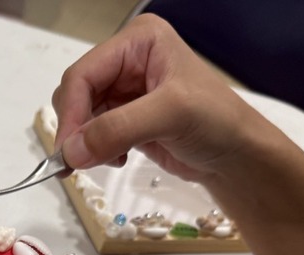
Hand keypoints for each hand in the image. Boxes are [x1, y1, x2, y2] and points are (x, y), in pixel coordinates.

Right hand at [52, 14, 266, 182]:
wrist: (236, 156)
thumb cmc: (216, 122)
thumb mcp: (170, 115)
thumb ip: (118, 129)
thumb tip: (71, 152)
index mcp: (138, 42)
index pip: (84, 73)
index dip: (71, 112)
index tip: (67, 151)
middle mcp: (127, 60)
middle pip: (76, 93)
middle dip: (76, 129)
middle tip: (78, 162)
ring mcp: (125, 90)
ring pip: (80, 115)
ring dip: (86, 142)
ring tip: (111, 159)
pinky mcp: (125, 118)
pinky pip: (91, 132)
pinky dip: (95, 150)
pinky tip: (119, 159)